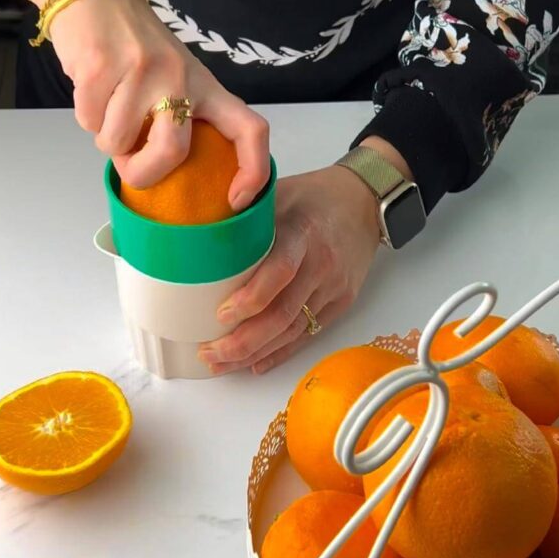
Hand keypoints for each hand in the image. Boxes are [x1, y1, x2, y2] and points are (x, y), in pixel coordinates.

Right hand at [6, 0, 269, 201]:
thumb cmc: (137, 49)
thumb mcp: (176, 79)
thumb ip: (180, 120)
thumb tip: (161, 176)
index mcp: (207, 86)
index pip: (250, 129)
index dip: (252, 170)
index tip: (234, 199)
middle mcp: (181, 78)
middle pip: (172, 152)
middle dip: (142, 172)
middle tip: (129, 165)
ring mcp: (141, 70)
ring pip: (117, 142)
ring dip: (105, 137)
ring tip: (107, 108)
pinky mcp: (100, 65)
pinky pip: (88, 121)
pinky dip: (85, 117)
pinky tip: (92, 90)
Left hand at [199, 164, 379, 374]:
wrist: (363, 202)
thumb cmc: (314, 197)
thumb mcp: (277, 193)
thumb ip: (243, 215)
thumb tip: (195, 232)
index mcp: (302, 234)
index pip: (279, 272)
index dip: (251, 298)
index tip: (221, 314)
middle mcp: (321, 265)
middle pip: (283, 314)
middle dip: (244, 341)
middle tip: (210, 353)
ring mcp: (334, 288)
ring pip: (293, 331)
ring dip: (256, 353)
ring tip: (222, 363)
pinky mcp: (341, 302)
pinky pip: (308, 334)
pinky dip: (280, 352)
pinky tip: (255, 363)